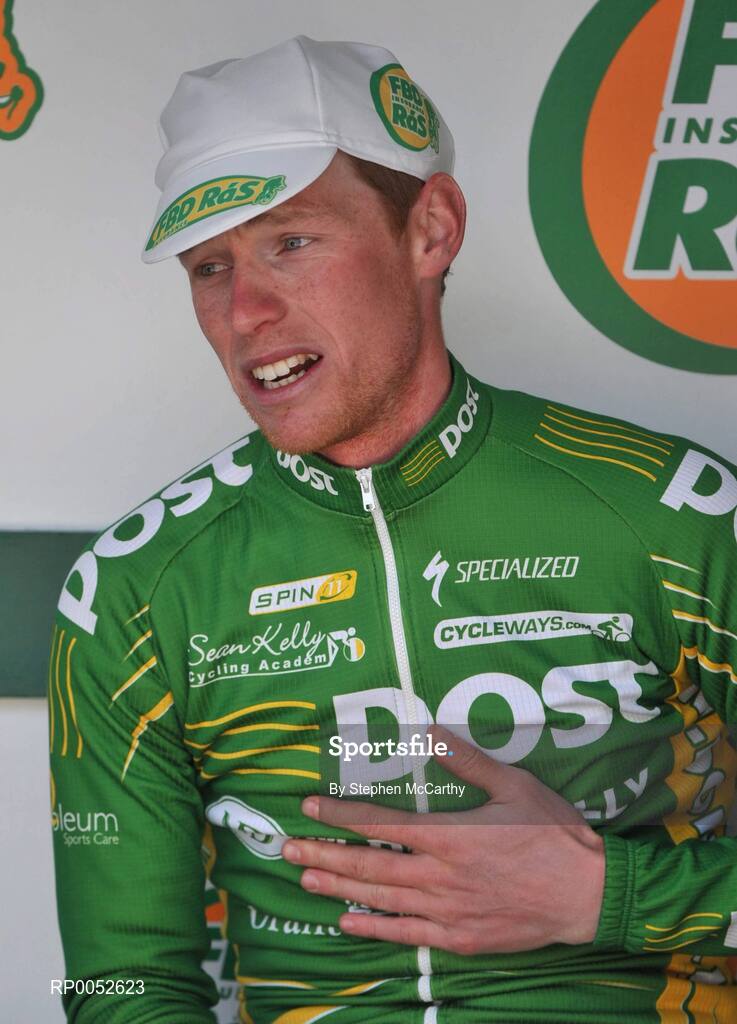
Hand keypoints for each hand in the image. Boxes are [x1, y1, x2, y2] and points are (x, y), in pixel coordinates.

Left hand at [281, 726, 604, 954]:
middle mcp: (438, 875)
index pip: (379, 823)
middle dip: (323, 854)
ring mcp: (446, 911)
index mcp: (448, 836)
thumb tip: (430, 729)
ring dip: (338, 889)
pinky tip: (348, 923)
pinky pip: (407, 935)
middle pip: (368, 865)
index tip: (308, 807)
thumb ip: (467, 761)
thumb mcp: (514, 785)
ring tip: (305, 879)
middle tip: (286, 850)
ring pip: (380, 900)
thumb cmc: (553, 834)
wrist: (587, 894)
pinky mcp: (459, 938)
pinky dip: (374, 928)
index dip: (339, 815)